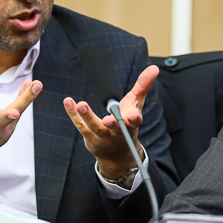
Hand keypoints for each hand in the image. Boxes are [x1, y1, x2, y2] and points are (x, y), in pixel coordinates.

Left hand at [63, 64, 159, 179]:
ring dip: (88, 116)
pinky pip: (80, 125)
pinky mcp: (90, 137)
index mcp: (131, 125)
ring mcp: (103, 136)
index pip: (134, 122)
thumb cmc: (128, 123)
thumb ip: (143, 86)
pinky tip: (68, 102)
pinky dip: (73, 113)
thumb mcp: (136, 104)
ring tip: (82, 105)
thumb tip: (154, 68)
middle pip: (115, 128)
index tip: (132, 115)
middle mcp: (117, 133)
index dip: (134, 118)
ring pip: (95, 127)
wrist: (118, 154)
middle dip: (113, 123)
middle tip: (108, 119)